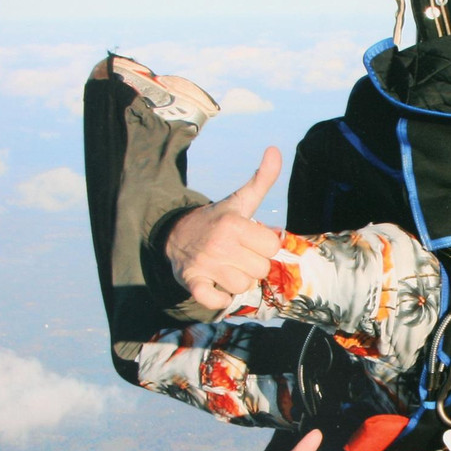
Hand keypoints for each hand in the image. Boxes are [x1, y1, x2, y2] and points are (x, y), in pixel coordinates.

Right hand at [165, 146, 283, 309]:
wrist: (175, 234)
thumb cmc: (217, 220)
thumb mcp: (240, 200)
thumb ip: (262, 179)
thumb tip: (275, 150)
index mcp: (234, 224)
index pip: (272, 247)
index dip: (264, 246)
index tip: (251, 240)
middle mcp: (219, 244)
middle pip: (261, 269)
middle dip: (253, 263)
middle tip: (238, 254)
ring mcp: (205, 264)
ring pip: (243, 286)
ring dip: (238, 280)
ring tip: (226, 266)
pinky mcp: (192, 282)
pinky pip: (215, 301)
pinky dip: (218, 299)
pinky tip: (216, 286)